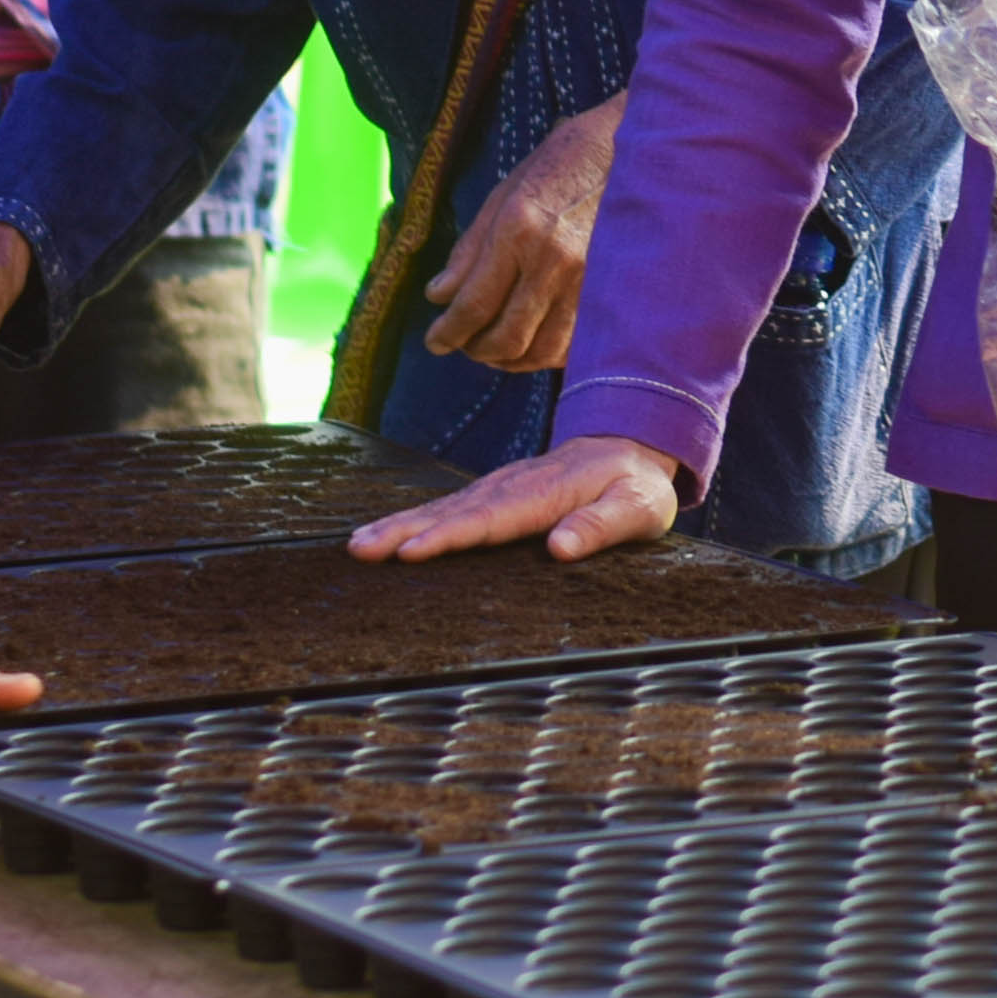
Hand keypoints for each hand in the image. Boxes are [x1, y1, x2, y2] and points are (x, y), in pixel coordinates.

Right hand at [350, 433, 685, 563]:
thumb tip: (559, 548)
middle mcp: (513, 486)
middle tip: (362, 549)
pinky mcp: (493, 494)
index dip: (450, 536)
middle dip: (405, 530)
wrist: (631, 445)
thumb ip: (602, 526)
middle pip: (453, 511)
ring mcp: (499, 487)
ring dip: (400, 525)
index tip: (411, 551)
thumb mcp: (638, 508)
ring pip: (443, 507)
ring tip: (358, 545)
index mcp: (545, 493)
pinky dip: (413, 520)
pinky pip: (448, 507)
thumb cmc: (636, 486)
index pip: (491, 519)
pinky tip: (385, 535)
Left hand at [426, 100, 623, 369]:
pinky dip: (550, 353)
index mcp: (519, 230)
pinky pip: (577, 343)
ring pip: (542, 349)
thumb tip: (439, 295)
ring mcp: (589, 279)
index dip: (449, 333)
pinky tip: (536, 341)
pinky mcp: (612, 289)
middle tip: (464, 346)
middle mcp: (554, 260)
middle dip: (476, 350)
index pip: (474, 304)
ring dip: (512, 359)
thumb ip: (470, 249)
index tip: (435, 342)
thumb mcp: (505, 193)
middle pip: (507, 336)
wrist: (636, 148)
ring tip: (496, 350)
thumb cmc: (564, 163)